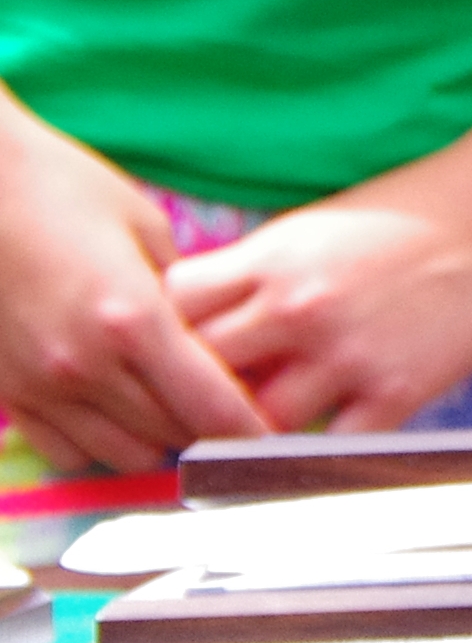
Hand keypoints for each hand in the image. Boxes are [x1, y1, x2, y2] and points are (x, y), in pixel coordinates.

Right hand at [0, 95, 267, 472]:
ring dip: (157, 441)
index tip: (274, 439)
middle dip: (210, 431)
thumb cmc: (61, 187)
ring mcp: (41, 385)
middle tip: (231, 412)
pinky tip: (115, 411)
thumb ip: (183, 287)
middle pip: (172, 436)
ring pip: (122, 454)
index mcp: (134, 320)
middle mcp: (86, 365)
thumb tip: (214, 329)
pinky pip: (66, 452)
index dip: (250, 432)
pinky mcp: (6, 392)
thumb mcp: (144, 225)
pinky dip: (100, 444)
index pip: (211, 405)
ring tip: (175, 409)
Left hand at [167, 149, 471, 433]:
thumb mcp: (322, 222)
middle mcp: (297, 307)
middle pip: (199, 370)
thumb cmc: (423, 204)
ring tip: (255, 428)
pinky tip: (317, 443)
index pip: (172, 307)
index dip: (162, 329)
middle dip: (194, 387)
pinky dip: (315, 451)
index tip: (171, 343)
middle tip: (201, 401)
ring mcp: (346, 353)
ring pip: (252, 422)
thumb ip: (263, 269)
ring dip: (247, 428)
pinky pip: (329, 446)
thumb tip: (217, 318)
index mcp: (274, 256)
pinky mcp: (396, 389)